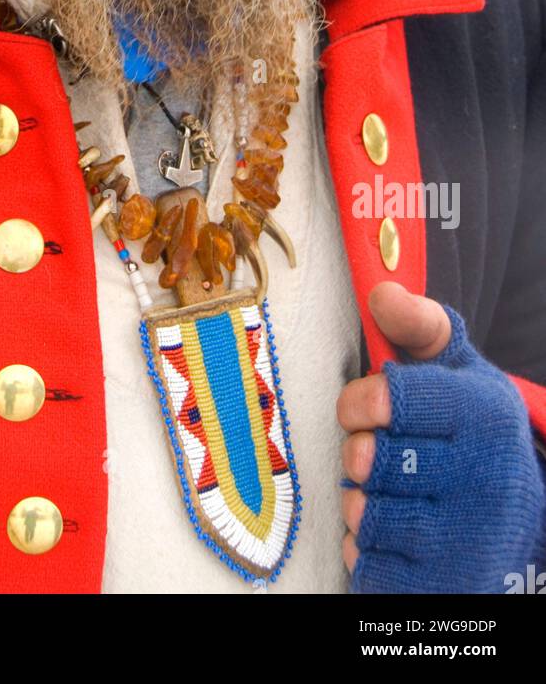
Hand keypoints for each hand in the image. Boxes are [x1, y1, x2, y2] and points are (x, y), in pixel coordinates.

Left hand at [336, 281, 545, 593]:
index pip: (394, 398)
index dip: (360, 401)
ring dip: (362, 503)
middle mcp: (487, 479)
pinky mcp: (447, 587)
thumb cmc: (470, 434)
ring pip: (366, 514)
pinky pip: (368, 564)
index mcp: (486, 416)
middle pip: (370, 460)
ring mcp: (470, 541)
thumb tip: (381, 291)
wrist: (519, 520)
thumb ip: (418, 327)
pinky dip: (367, 549)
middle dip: (360, 455)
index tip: (361, 407)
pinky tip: (397, 537)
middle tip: (379, 456)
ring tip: (394, 495)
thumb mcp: (459, 372)